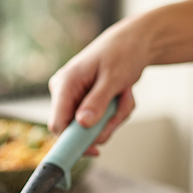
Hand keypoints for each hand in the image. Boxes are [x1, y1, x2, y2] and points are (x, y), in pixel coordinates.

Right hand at [47, 0, 192, 152]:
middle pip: (78, 130)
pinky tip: (122, 94)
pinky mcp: (87, 102)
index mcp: (65, 84)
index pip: (58, 124)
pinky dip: (116, 112)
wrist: (134, 42)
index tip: (94, 151)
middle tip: (121, 108)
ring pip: (94, 127)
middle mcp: (65, 92)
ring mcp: (76, 98)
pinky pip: (101, 120)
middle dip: (105, 124)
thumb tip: (83, 124)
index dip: (72, 141)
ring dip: (115, 116)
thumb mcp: (113, 78)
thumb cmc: (122, 52)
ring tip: (124, 94)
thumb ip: (97, 101)